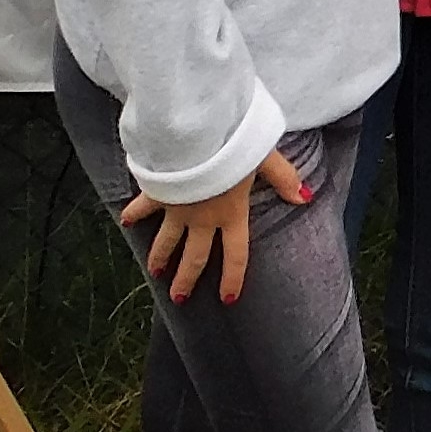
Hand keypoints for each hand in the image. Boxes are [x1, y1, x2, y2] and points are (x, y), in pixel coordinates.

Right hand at [121, 146, 310, 302]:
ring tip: (155, 272)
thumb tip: (305, 198)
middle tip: (179, 298)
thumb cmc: (232, 144)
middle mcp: (202, 218)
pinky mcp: (157, 191)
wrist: (193, 133)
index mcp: (231, 214)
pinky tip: (125, 221)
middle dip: (187, 279)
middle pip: (195, 256)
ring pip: (167, 240)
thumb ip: (284, 179)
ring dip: (160, 257)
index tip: (227, 298)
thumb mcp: (264, 157)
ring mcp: (176, 208)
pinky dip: (134, 214)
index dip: (232, 278)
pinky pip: (144, 206)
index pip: (236, 255)